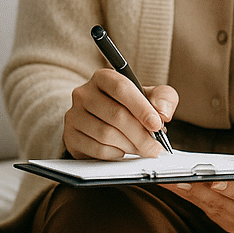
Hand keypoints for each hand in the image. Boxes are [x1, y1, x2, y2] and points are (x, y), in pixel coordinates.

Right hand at [63, 68, 177, 159]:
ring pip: (105, 134)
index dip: (141, 108)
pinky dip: (115, 154)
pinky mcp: (70, 136)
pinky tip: (123, 151)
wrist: (103, 121)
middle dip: (140, 135)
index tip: (156, 124)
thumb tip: (162, 113)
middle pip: (115, 114)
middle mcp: (84, 93)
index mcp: (103, 78)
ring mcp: (74, 115)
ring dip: (129, 146)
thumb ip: (163, 98)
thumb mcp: (151, 96)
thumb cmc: (130, 107)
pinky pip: (96, 149)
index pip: (121, 88)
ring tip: (141, 148)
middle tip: (155, 147)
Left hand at [166, 144, 233, 232]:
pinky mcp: (232, 225)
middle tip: (177, 176)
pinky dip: (192, 197)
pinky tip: (175, 184)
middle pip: (226, 205)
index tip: (211, 178)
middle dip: (200, 190)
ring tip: (168, 178)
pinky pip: (209, 211)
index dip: (231, 188)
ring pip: (213, 209)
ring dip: (190, 194)